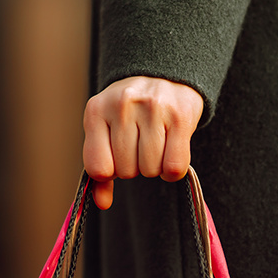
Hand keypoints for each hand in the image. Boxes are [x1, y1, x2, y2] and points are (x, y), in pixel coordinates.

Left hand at [82, 76, 202, 210]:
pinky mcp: (181, 116)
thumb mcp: (105, 130)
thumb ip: (99, 167)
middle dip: (133, 167)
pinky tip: (170, 154)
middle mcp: (122, 105)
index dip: (110, 172)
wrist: (163, 74)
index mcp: (96, 110)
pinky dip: (172, 171)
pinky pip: (174, 167)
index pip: (98, 168)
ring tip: (155, 145)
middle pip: (127, 171)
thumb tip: (101, 203)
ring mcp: (153, 109)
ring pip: (151, 170)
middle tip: (139, 146)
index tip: (116, 159)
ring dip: (154, 167)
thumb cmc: (129, 111)